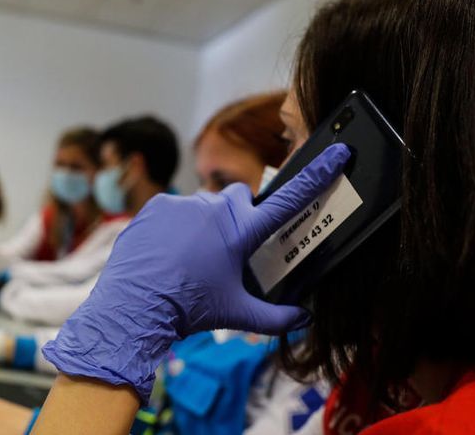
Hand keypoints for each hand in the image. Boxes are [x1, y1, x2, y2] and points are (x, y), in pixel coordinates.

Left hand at [42, 144, 350, 399]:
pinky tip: (169, 252)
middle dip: (242, 213)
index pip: (291, 198)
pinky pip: (174, 209)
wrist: (134, 306)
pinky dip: (176, 226)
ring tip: (191, 256)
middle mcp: (215, 209)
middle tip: (230, 245)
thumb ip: (277, 318)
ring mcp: (183, 204)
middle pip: (242, 197)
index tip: (339, 152)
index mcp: (242, 230)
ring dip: (206, 223)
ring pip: (205, 205)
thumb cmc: (189, 309)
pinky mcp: (156, 206)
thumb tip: (305, 320)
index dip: (318, 174)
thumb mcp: (237, 315)